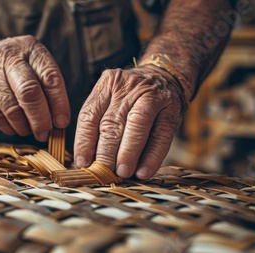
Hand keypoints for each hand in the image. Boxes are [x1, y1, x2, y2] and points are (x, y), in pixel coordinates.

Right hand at [0, 35, 69, 140]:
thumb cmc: (14, 69)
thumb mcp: (33, 66)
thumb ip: (48, 88)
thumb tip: (60, 123)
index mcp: (31, 49)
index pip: (50, 77)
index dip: (59, 104)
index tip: (62, 122)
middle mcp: (9, 56)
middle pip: (29, 93)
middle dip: (41, 119)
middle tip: (46, 134)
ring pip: (13, 109)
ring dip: (25, 127)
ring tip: (31, 130)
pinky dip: (11, 128)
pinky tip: (15, 127)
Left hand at [74, 65, 186, 179]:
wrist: (166, 77)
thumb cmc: (132, 97)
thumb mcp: (112, 98)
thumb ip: (100, 121)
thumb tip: (88, 160)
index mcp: (108, 84)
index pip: (90, 115)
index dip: (84, 142)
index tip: (83, 163)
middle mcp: (128, 87)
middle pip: (112, 123)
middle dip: (106, 153)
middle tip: (103, 173)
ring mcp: (152, 95)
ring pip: (136, 126)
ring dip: (127, 154)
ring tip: (122, 173)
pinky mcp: (171, 109)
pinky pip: (160, 136)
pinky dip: (151, 157)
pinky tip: (143, 172)